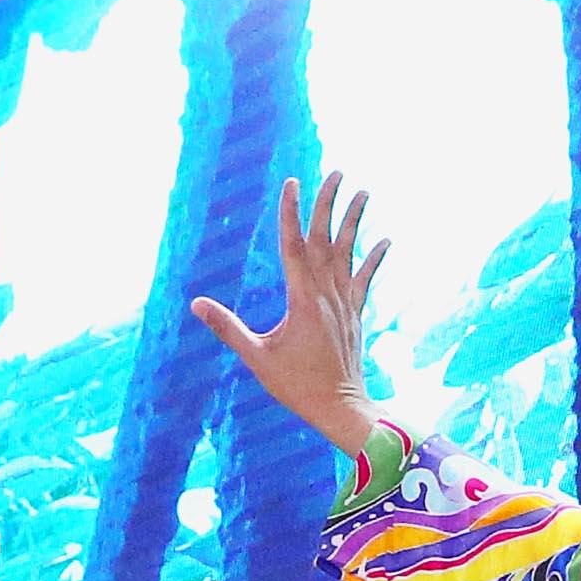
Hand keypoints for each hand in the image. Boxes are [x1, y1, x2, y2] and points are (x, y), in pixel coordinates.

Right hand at [187, 172, 389, 456]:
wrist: (340, 408)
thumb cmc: (297, 386)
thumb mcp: (257, 357)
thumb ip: (228, 328)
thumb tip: (195, 304)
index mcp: (302, 299)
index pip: (294, 246)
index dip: (291, 213)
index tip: (291, 183)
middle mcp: (327, 294)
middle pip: (327, 239)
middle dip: (329, 204)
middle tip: (336, 172)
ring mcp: (344, 303)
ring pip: (350, 253)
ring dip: (356, 221)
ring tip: (363, 191)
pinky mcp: (355, 314)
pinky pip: (366, 279)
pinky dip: (375, 258)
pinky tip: (385, 239)